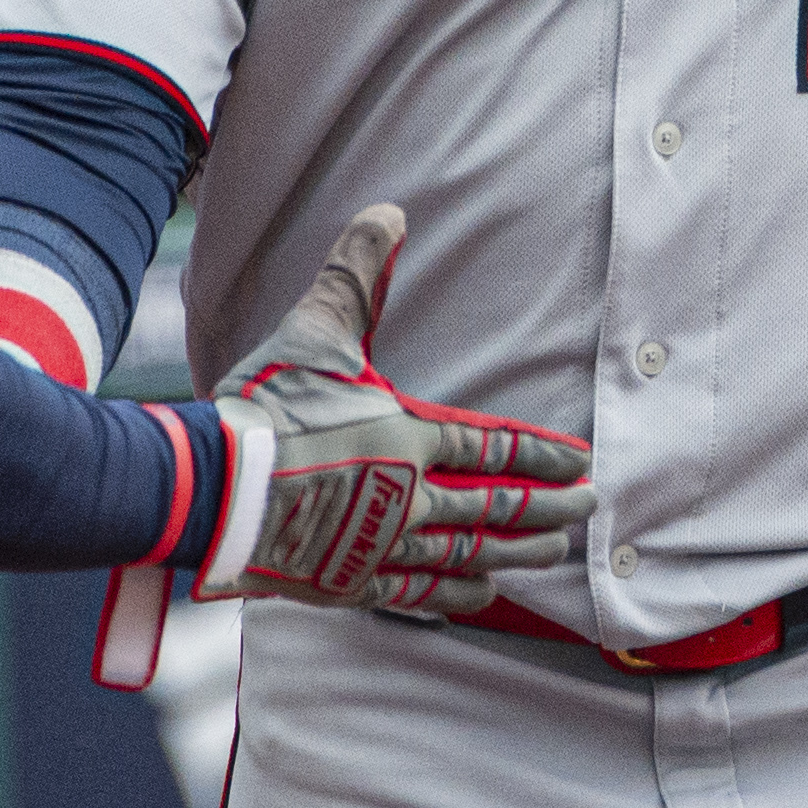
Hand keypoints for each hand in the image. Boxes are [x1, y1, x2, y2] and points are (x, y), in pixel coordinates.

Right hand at [198, 204, 591, 616]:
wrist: (217, 486)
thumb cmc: (268, 408)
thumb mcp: (315, 330)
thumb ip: (355, 274)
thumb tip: (388, 212)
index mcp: (407, 437)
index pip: (492, 448)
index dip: (540, 454)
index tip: (581, 462)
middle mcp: (409, 496)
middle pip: (496, 506)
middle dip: (548, 506)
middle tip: (590, 508)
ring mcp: (383, 544)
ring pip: (469, 553)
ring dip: (518, 552)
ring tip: (555, 553)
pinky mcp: (352, 580)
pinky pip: (420, 593)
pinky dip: (457, 595)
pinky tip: (483, 595)